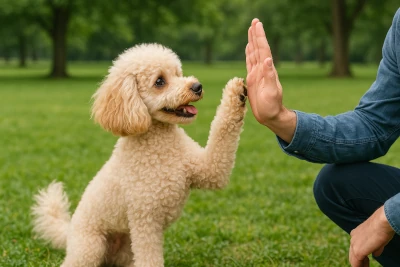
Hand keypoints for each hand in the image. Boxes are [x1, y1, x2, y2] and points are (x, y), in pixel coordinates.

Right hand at [245, 19, 295, 142]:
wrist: (270, 116)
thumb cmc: (272, 106)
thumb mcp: (272, 92)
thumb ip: (270, 76)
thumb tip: (267, 60)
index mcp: (267, 70)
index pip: (263, 49)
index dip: (260, 37)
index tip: (257, 24)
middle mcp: (263, 69)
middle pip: (258, 48)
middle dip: (256, 35)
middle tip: (255, 21)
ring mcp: (258, 73)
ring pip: (254, 53)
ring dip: (252, 41)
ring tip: (251, 30)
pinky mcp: (253, 78)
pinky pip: (250, 62)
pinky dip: (249, 53)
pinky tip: (248, 48)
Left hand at [349, 206, 394, 266]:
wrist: (383, 222)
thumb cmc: (383, 227)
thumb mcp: (378, 239)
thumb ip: (375, 247)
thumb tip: (375, 254)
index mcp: (356, 234)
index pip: (355, 248)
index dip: (360, 256)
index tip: (366, 261)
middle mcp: (353, 238)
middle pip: (352, 255)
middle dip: (358, 262)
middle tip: (365, 266)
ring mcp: (354, 244)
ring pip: (353, 260)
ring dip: (360, 265)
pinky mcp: (358, 251)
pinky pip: (356, 263)